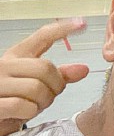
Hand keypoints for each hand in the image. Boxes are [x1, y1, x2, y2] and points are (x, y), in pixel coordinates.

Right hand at [0, 19, 88, 135]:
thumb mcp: (35, 85)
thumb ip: (58, 76)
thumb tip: (83, 69)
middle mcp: (4, 65)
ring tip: (33, 106)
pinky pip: (22, 105)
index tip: (82, 23)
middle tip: (46, 97)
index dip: (63, 29)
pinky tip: (21, 113)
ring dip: (42, 102)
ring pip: (36, 88)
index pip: (42, 37)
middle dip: (54, 87)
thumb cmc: (13, 100)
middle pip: (45, 68)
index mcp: (16, 56)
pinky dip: (28, 112)